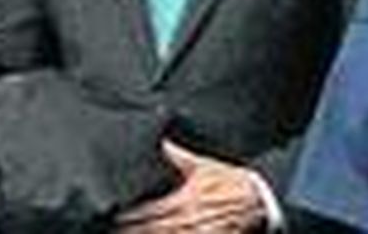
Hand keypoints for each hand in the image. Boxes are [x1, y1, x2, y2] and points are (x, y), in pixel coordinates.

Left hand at [114, 141, 265, 230]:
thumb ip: (178, 156)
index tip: (111, 213)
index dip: (127, 215)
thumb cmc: (229, 182)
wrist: (258, 201)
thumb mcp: (203, 165)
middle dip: (130, 230)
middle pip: (151, 230)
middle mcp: (188, 221)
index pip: (148, 210)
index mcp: (185, 198)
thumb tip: (159, 141)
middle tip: (109, 228)